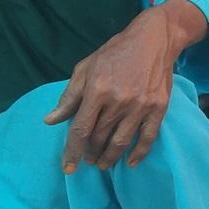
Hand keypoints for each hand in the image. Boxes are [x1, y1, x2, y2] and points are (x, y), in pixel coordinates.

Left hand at [44, 0, 208, 171]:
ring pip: (121, 142)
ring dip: (110, 158)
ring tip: (102, 164)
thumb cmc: (115, 53)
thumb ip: (69, 96)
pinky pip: (148, 137)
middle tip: (88, 160)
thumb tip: (50, 120)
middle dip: (91, 154)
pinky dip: (139, 153)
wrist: (153, 40)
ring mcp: (140, 105)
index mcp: (97, 90)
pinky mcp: (158, 107)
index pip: (81, 129)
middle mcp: (118, 100)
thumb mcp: (86, 68)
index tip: (68, 168)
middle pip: (100, 137)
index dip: (72, 151)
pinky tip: (130, 163)